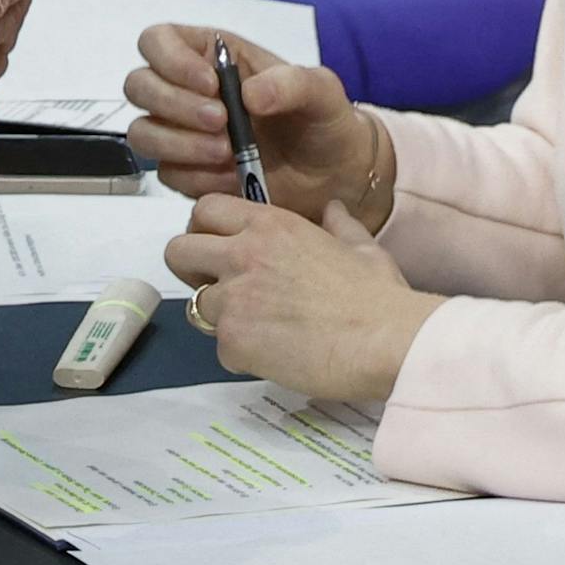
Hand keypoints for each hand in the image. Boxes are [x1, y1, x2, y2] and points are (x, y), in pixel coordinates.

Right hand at [124, 24, 385, 226]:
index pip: (157, 40)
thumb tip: (249, 95)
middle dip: (174, 105)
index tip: (209, 85)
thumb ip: (290, 83)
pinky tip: (232, 177)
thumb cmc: (323, 120)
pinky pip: (166, 174)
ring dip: (179, 144)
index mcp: (211, 54)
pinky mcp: (186, 172)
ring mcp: (181, 133)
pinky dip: (195, 177)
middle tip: (221, 123)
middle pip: (138, 85)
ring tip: (228, 154)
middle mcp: (186, 89)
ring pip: (142, 132)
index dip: (170, 59)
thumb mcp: (321, 90)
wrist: (335, 176)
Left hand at [165, 195, 443, 404]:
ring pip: (196, 305)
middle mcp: (242, 252)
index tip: (220, 248)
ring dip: (220, 318)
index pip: (204, 209)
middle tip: (222, 289)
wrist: (386, 342)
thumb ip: (339, 225)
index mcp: (269, 224)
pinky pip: (220, 348)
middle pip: (177, 251)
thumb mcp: (362, 247)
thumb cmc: (379, 295)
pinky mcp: (234, 340)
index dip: (205, 229)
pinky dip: (241, 355)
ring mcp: (234, 297)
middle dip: (191, 270)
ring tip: (258, 329)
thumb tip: (333, 208)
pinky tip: (275, 357)